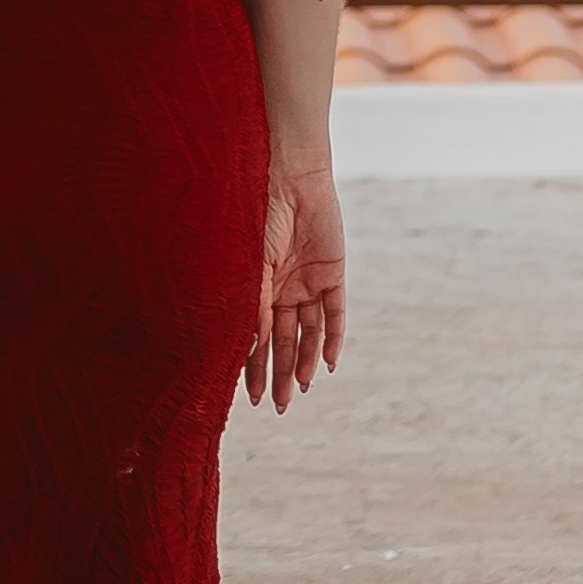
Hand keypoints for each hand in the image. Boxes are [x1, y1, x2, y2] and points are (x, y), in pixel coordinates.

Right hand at [248, 140, 342, 406]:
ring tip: (299, 390)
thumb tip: (249, 348)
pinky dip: (331, 338)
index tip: (247, 397)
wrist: (290, 177)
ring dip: (303, 361)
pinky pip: (335, 314)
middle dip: (279, 374)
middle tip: (277, 406)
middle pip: (282, 341)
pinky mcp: (333, 274)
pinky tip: (326, 363)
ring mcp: (308, 282)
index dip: (252, 366)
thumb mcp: (252, 265)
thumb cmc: (259, 216)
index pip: (254, 336)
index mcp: (256, 286)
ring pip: (308, 333)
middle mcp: (281, 289)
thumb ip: (253, 305)